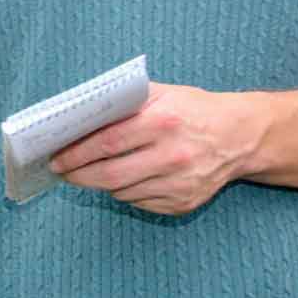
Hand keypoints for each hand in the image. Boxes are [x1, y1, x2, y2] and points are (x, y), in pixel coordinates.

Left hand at [48, 83, 249, 215]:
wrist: (240, 137)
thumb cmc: (193, 110)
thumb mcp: (161, 93)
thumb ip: (123, 102)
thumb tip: (79, 116)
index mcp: (162, 122)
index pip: (106, 143)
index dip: (76, 153)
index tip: (57, 157)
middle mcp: (171, 156)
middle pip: (109, 175)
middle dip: (78, 175)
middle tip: (63, 172)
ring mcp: (178, 184)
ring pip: (122, 192)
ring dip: (100, 184)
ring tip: (88, 173)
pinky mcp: (183, 204)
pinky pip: (139, 202)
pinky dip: (124, 192)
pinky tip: (123, 180)